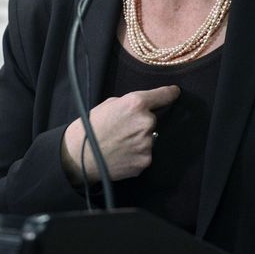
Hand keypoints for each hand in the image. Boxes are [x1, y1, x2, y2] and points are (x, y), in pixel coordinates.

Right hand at [61, 85, 179, 184]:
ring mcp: (147, 143)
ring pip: (149, 138)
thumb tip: (143, 108)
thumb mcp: (109, 105)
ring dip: (139, 139)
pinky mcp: (145, 160)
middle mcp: (146, 122)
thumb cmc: (90, 127)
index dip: (170, 93)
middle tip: (123, 129)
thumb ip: (130, 104)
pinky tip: (121, 153)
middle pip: (152, 119)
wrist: (79, 156)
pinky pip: (145, 153)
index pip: (163, 95)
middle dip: (141, 123)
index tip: (175, 92)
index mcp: (136, 103)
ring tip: (119, 143)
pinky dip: (136, 153)